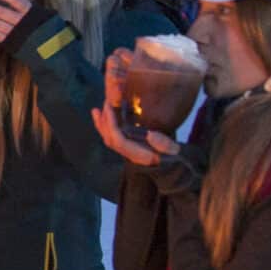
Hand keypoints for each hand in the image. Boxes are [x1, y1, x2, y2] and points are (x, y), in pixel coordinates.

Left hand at [92, 51, 177, 165]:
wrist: (173, 165)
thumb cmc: (173, 155)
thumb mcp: (173, 150)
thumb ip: (163, 144)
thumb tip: (150, 135)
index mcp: (139, 155)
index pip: (119, 141)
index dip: (112, 125)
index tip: (110, 108)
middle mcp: (130, 155)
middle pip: (110, 139)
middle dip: (105, 122)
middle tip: (105, 104)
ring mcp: (127, 152)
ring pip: (108, 139)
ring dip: (101, 124)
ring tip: (96, 110)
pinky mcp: (127, 148)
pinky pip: (112, 138)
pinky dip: (105, 128)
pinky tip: (102, 118)